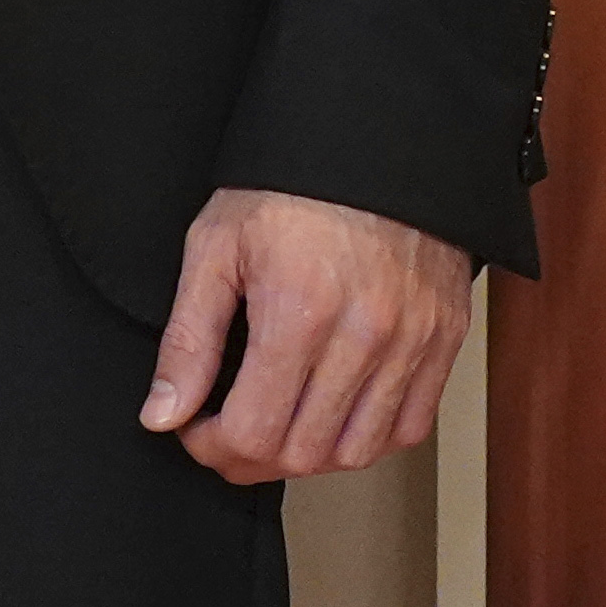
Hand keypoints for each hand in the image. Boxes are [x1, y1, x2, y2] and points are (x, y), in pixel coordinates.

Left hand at [146, 186, 474, 481]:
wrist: (374, 147)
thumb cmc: (285, 191)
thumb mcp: (214, 249)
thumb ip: (188, 339)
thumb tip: (162, 414)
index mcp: (298, 313)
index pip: (254, 430)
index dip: (211, 447)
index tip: (191, 431)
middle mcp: (364, 339)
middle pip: (305, 452)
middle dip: (249, 459)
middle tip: (222, 437)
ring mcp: (412, 345)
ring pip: (358, 451)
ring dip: (306, 457)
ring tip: (272, 428)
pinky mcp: (443, 344)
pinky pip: (408, 428)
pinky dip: (365, 441)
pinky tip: (329, 419)